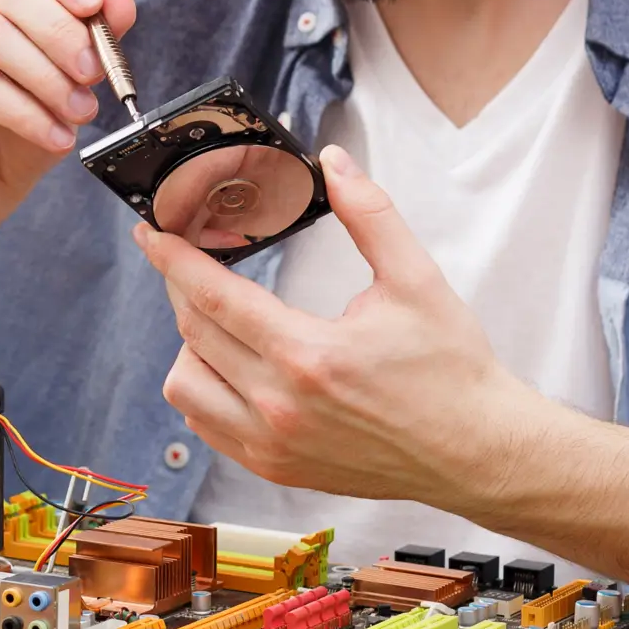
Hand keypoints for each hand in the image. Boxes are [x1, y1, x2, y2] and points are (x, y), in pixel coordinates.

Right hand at [0, 0, 137, 230]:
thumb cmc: (16, 124)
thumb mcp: (68, 79)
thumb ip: (93, 38)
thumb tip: (121, 3)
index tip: (95, 8)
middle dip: (64, 34)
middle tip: (97, 75)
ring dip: (47, 77)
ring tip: (79, 112)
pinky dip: (23, 111)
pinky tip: (53, 136)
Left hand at [136, 144, 566, 506]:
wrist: (476, 452)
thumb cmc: (452, 371)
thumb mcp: (417, 280)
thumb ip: (370, 214)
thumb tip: (334, 161)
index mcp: (308, 355)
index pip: (212, 296)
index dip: (173, 259)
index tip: (151, 234)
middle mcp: (278, 406)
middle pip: (192, 333)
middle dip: (179, 286)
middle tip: (184, 258)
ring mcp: (272, 444)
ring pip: (185, 387)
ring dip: (189, 345)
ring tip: (218, 319)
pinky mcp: (276, 468)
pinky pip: (206, 426)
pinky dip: (204, 390)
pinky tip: (229, 365)